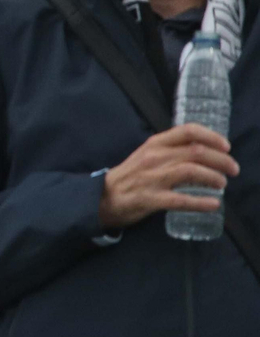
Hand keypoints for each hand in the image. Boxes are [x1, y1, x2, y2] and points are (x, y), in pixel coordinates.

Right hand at [100, 124, 238, 228]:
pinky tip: (213, 204)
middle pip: (196, 152)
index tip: (226, 146)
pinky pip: (181, 200)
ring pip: (191, 171)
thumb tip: (205, 152)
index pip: (187, 131)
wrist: (102, 197)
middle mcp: (154, 157)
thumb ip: (171, 150)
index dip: (212, 137)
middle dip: (221, 160)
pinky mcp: (151, 199)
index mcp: (154, 144)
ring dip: (213, 177)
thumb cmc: (131, 175)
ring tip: (222, 184)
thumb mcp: (147, 155)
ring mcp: (152, 178)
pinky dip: (201, 202)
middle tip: (233, 170)